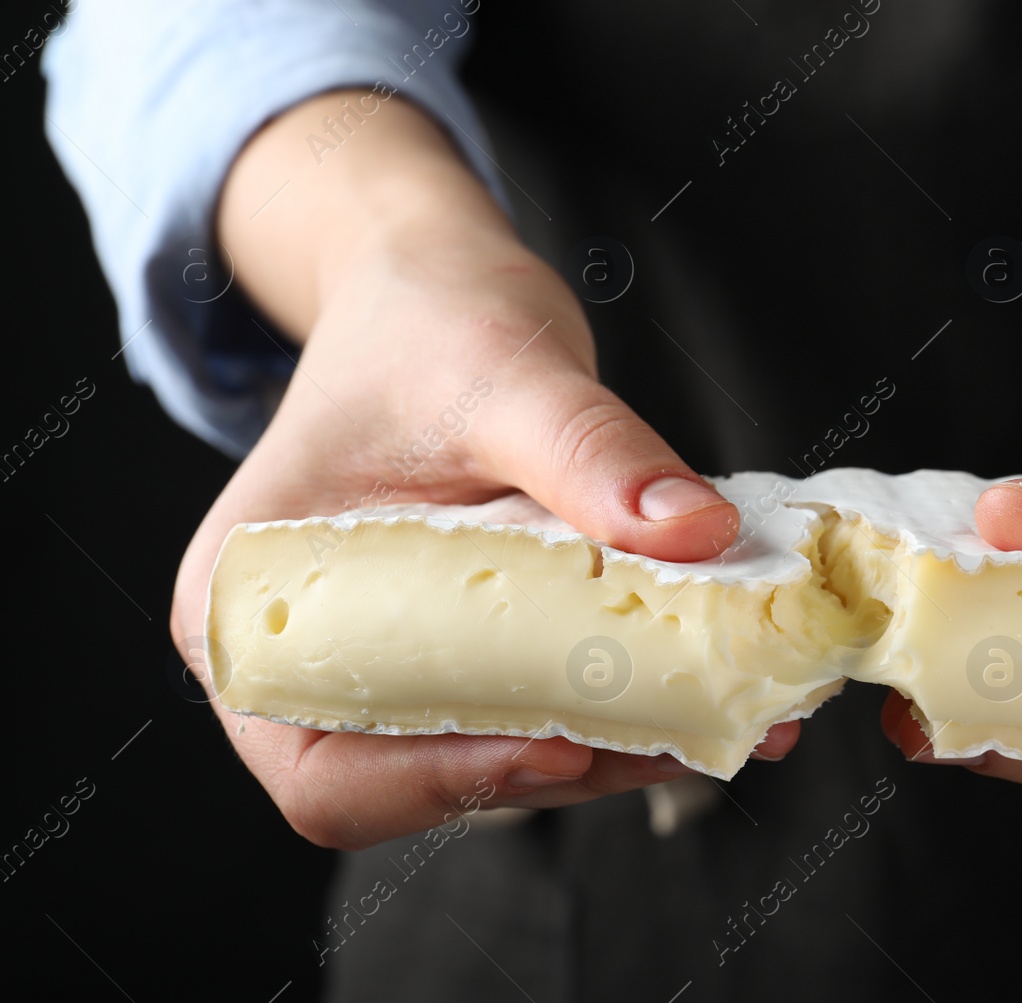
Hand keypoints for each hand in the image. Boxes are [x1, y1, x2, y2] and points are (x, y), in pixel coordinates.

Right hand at [172, 92, 793, 849]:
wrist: (435, 291)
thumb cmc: (428, 323)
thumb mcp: (505, 374)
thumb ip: (590, 452)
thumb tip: (695, 532)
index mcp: (246, 612)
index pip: (325, 770)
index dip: (443, 782)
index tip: (564, 747)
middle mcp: (300, 661)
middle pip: (424, 778)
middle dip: (565, 767)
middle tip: (691, 735)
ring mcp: (384, 661)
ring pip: (493, 755)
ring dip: (611, 748)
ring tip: (724, 716)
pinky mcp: (460, 650)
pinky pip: (533, 708)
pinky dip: (619, 708)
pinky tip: (708, 684)